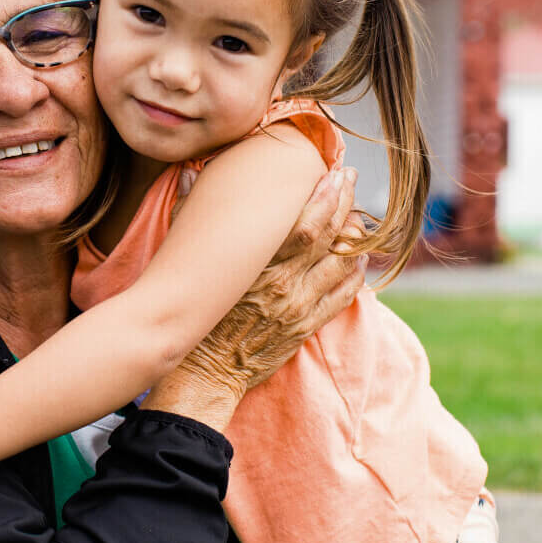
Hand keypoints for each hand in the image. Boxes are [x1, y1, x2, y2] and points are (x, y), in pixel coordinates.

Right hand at [146, 168, 367, 423]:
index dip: (326, 196)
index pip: (305, 225)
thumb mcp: (184, 259)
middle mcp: (285, 285)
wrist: (204, 369)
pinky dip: (355, 274)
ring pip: (342, 264)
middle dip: (344, 202)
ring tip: (356, 217)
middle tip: (350, 177)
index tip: (334, 173)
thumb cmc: (193, 310)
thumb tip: (185, 177)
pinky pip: (343, 297)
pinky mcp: (306, 327)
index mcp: (258, 267)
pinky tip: (357, 259)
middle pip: (329, 237)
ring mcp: (299, 307)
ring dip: (354, 237)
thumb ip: (189, 215)